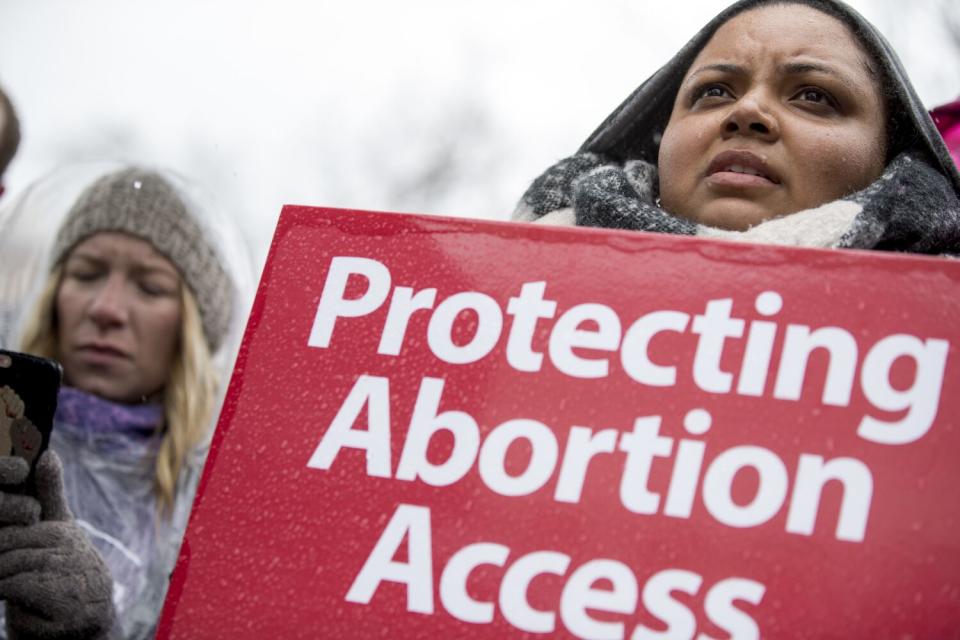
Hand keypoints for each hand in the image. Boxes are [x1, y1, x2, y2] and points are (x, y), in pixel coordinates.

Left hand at [0, 452, 114, 639]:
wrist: (87, 619)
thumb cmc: (62, 572)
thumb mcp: (53, 531)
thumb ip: (49, 493)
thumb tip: (48, 452)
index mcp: (60, 533)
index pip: (9, 532)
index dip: (0, 547)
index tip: (8, 556)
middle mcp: (70, 553)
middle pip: (5, 554)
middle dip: (0, 568)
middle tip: (10, 578)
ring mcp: (73, 580)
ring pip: (10, 575)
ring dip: (6, 588)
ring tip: (20, 592)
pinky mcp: (70, 607)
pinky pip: (21, 595)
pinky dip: (17, 605)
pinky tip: (27, 605)